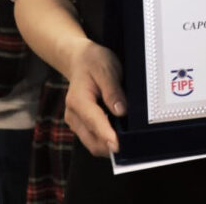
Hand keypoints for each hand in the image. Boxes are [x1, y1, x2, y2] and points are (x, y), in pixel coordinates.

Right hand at [63, 41, 125, 156]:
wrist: (80, 60)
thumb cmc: (94, 62)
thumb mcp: (106, 69)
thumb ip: (113, 90)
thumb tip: (121, 111)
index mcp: (78, 100)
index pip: (94, 122)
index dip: (106, 135)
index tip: (117, 146)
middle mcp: (73, 114)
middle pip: (91, 140)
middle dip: (109, 146)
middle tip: (132, 145)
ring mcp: (75, 121)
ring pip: (92, 143)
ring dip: (108, 145)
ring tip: (128, 140)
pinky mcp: (80, 124)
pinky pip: (93, 138)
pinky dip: (105, 140)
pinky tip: (120, 134)